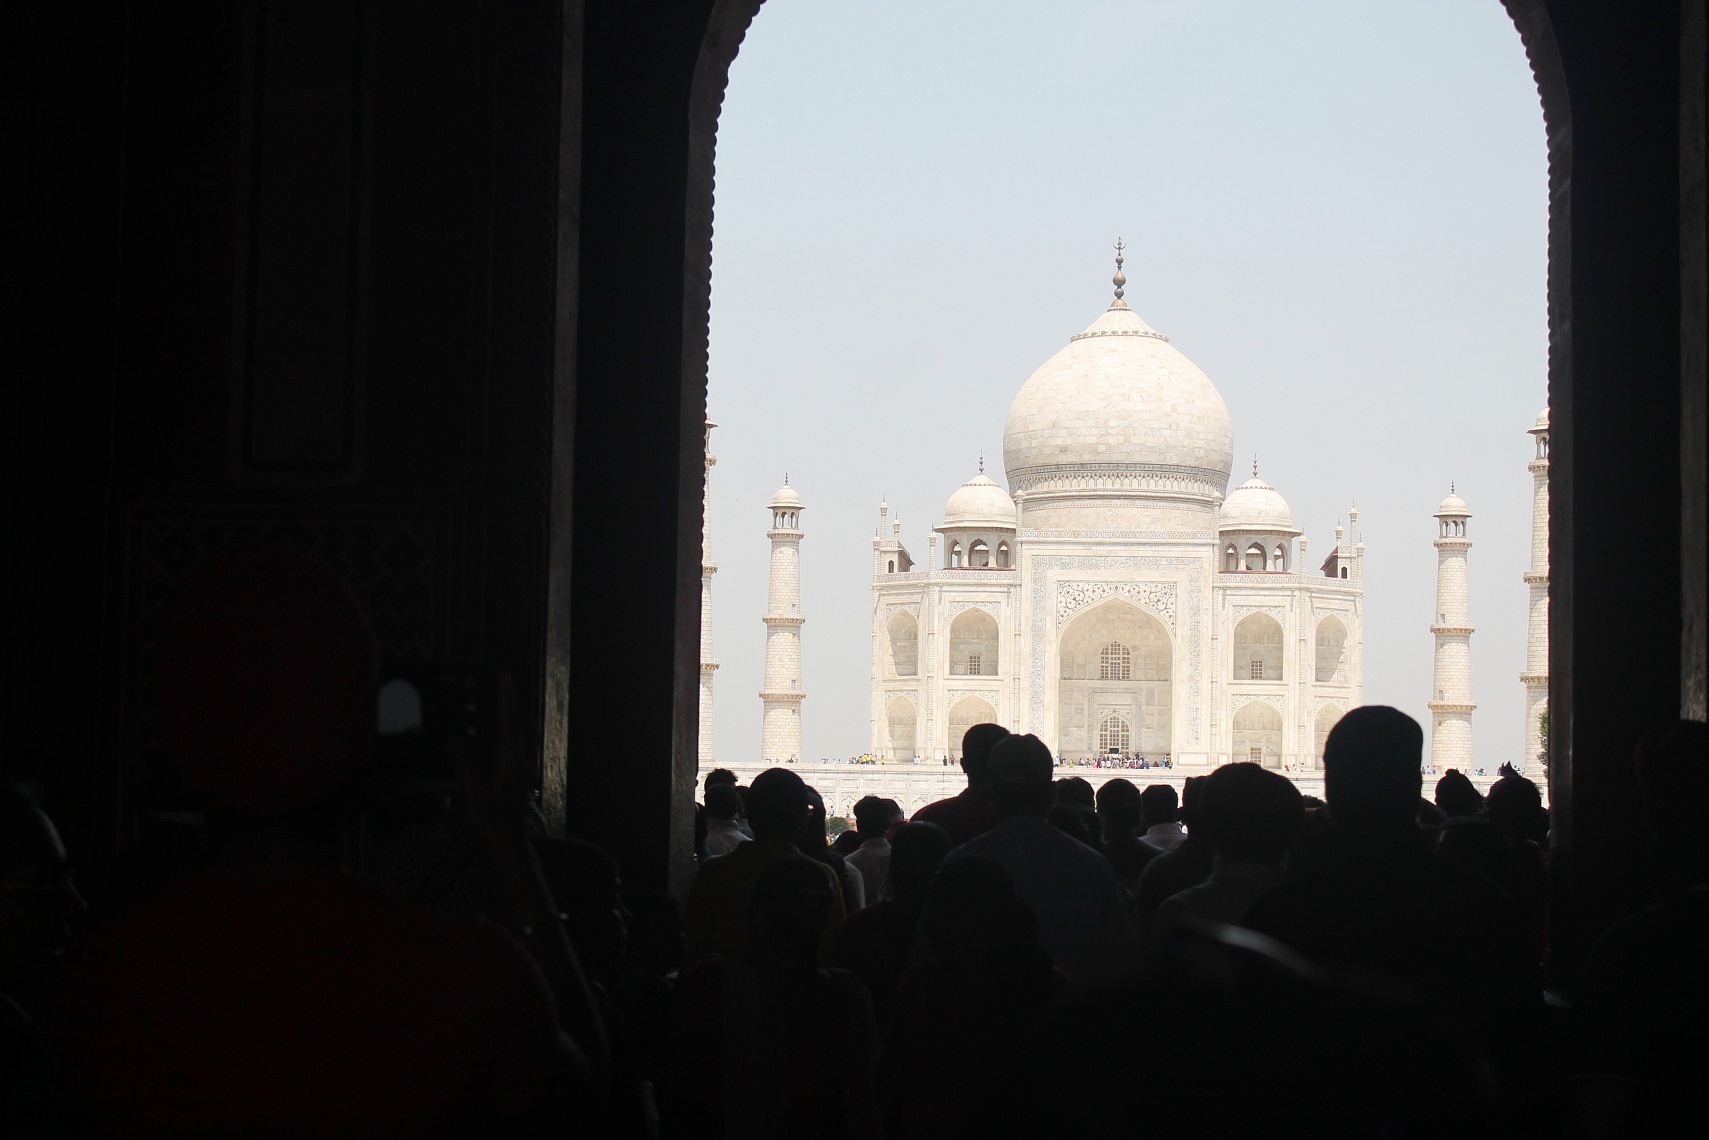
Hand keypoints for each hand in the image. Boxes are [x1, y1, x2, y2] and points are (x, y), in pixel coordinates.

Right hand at [450, 673, 535, 849]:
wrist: (507, 848)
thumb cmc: (491, 822)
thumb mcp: (474, 791)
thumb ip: (465, 763)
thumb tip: (454, 738)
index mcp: (513, 760)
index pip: (509, 722)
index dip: (506, 698)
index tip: (504, 677)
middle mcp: (521, 763)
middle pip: (517, 726)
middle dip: (509, 705)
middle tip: (501, 685)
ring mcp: (521, 772)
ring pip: (516, 739)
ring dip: (507, 721)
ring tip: (497, 706)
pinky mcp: (516, 782)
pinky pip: (511, 750)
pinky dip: (504, 737)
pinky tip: (493, 741)